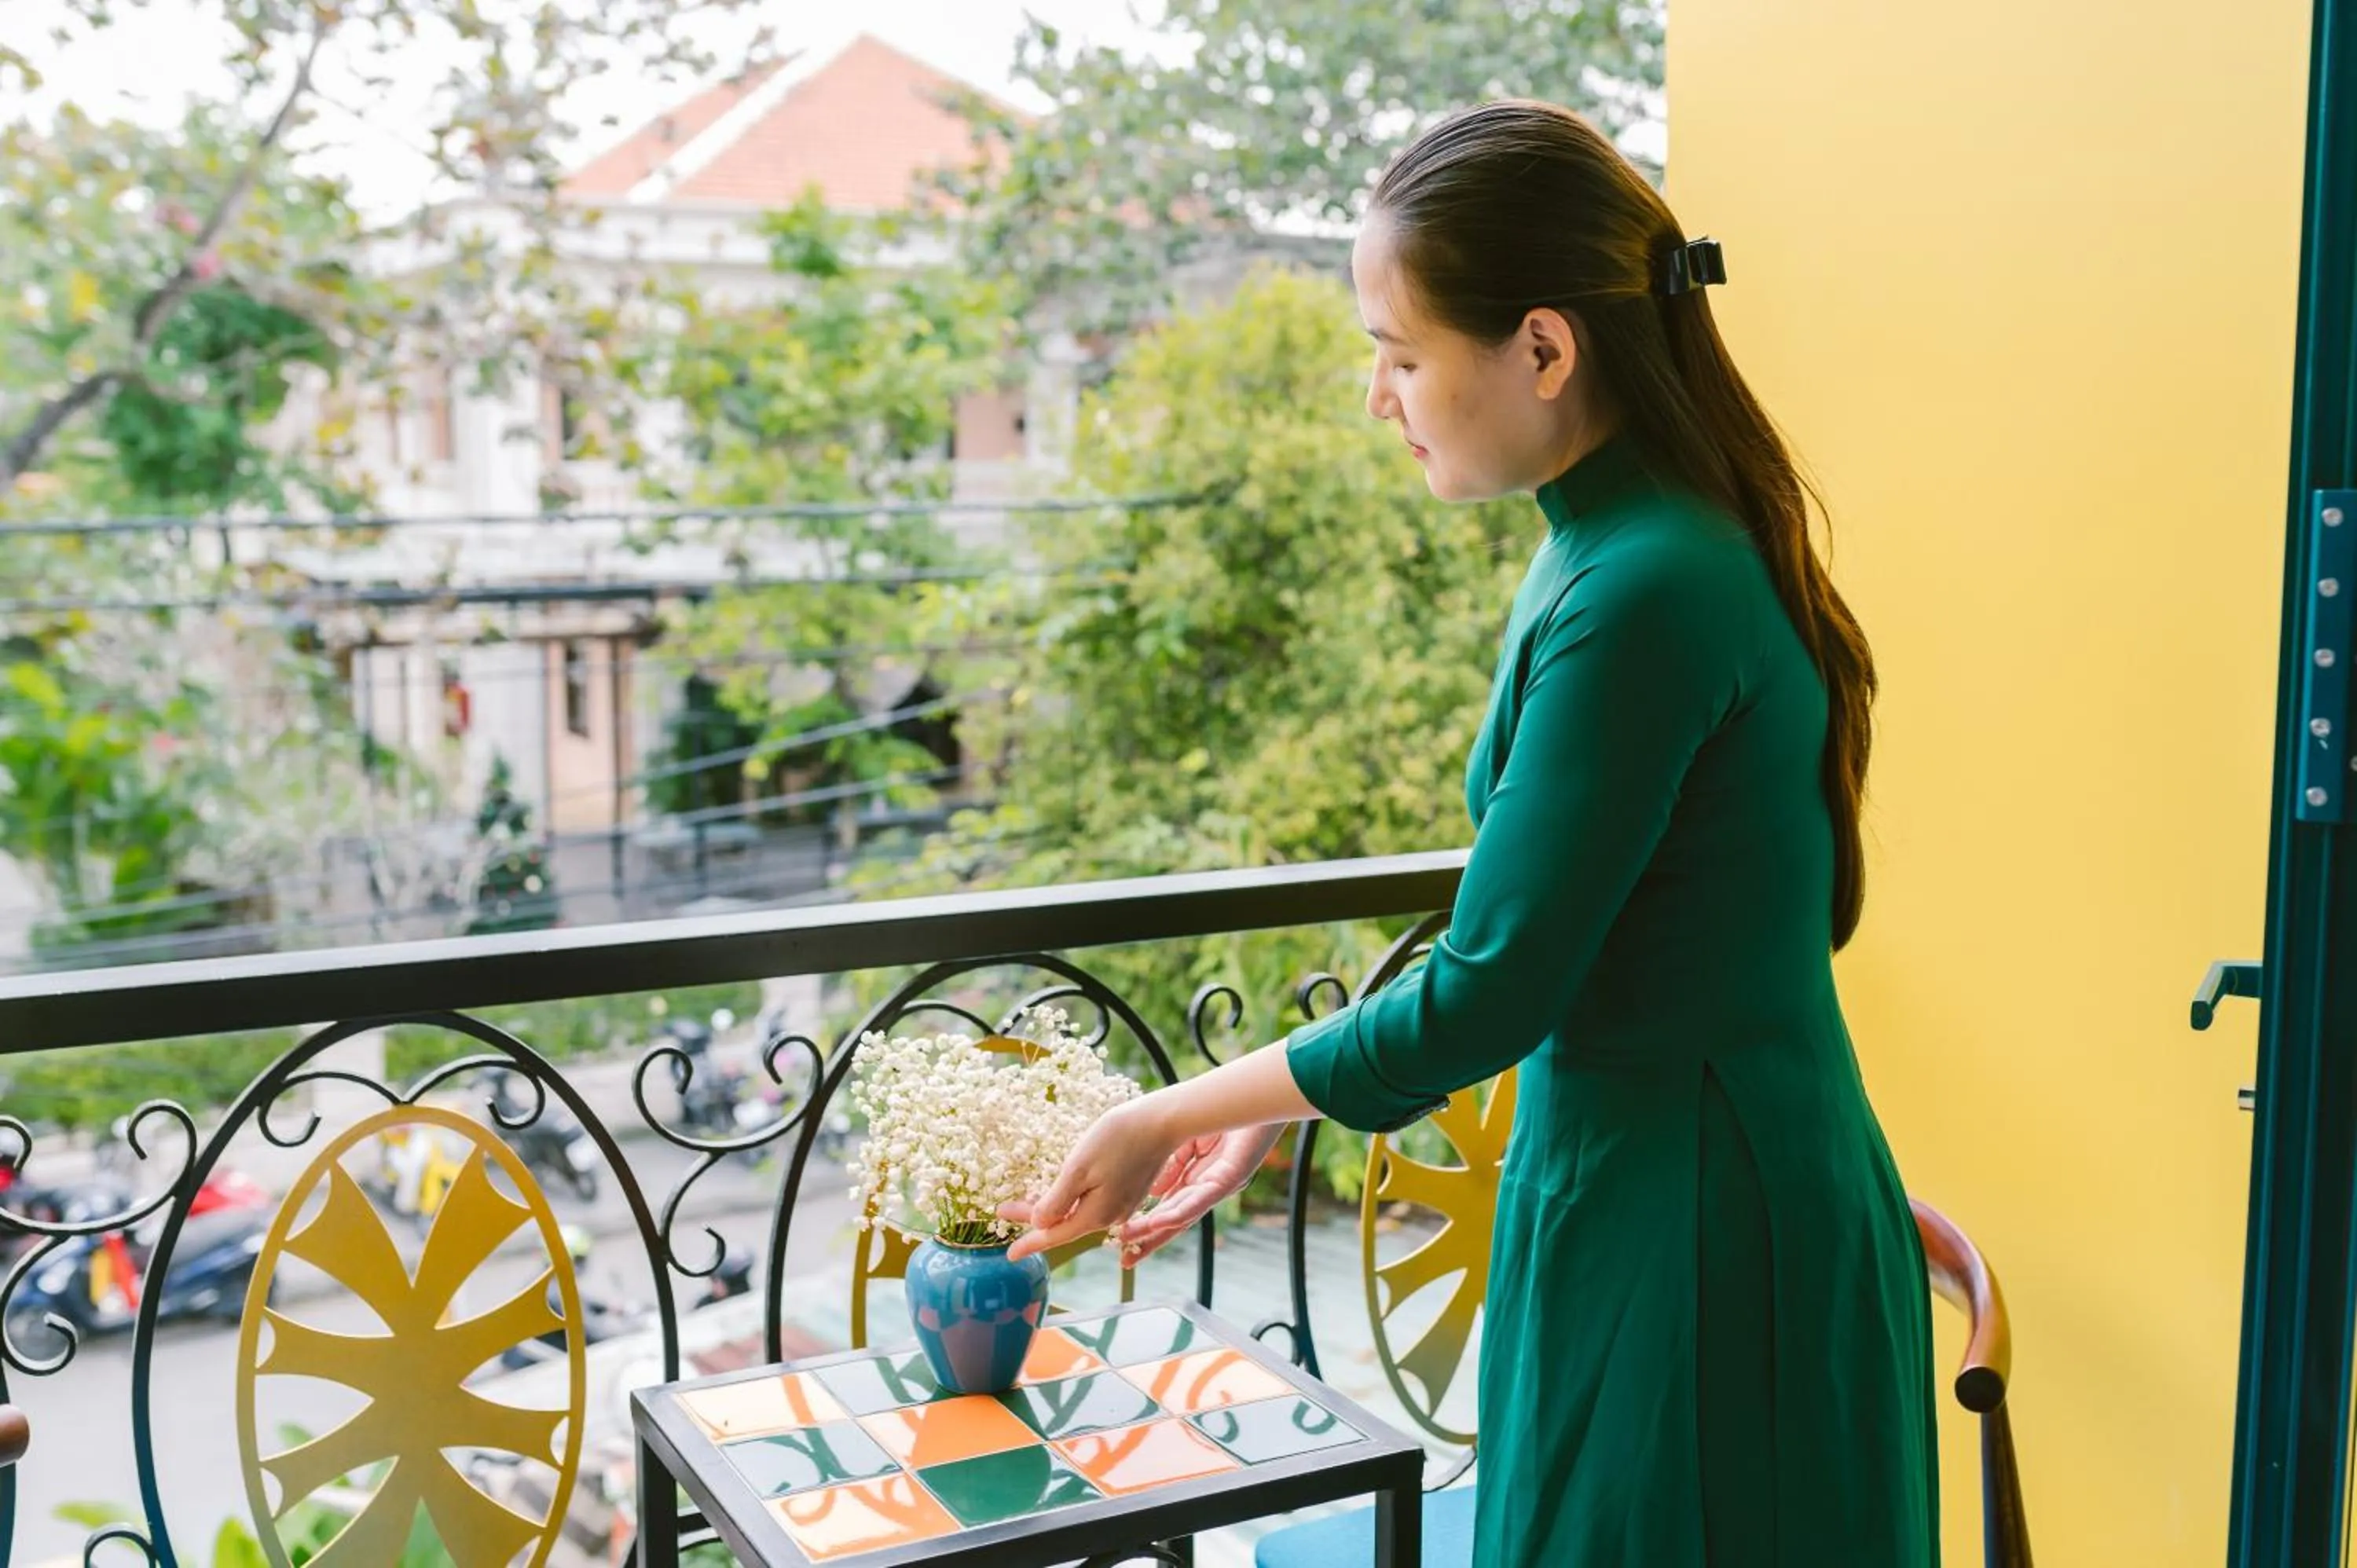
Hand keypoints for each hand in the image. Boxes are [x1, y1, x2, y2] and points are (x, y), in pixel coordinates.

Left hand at [1000, 1098, 1181, 1262]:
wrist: (1161, 1121)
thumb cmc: (1118, 1139)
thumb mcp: (1078, 1168)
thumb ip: (1057, 1201)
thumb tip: (1040, 1223)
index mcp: (1096, 1214)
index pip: (1055, 1235)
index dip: (1030, 1242)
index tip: (1010, 1254)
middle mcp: (1111, 1216)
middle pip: (1065, 1224)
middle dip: (1034, 1218)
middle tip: (1004, 1209)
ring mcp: (1123, 1204)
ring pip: (1079, 1213)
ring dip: (1053, 1208)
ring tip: (1027, 1200)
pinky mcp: (1130, 1190)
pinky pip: (1092, 1203)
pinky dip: (1072, 1200)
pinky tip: (1062, 1190)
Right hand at [1112, 1123, 1285, 1262]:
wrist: (1256, 1100)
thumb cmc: (1228, 1119)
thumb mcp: (1189, 1141)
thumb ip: (1171, 1167)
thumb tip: (1152, 1194)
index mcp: (1198, 1180)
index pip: (1168, 1209)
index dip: (1147, 1226)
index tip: (1122, 1240)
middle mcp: (1208, 1189)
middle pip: (1175, 1220)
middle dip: (1149, 1239)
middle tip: (1125, 1260)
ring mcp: (1221, 1186)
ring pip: (1186, 1215)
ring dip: (1158, 1230)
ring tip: (1132, 1240)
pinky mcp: (1233, 1176)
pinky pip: (1204, 1198)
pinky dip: (1180, 1212)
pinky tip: (1161, 1220)